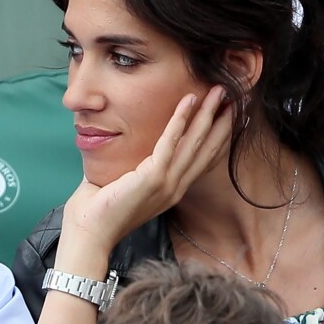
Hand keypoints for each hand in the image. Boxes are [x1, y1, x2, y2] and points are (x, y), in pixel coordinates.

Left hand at [57, 85, 231, 263]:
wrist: (90, 231)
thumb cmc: (101, 209)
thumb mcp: (128, 184)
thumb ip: (137, 166)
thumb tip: (132, 143)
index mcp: (173, 190)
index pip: (203, 160)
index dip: (219, 137)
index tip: (230, 116)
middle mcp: (176, 187)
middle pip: (207, 148)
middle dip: (222, 120)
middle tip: (233, 96)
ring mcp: (168, 183)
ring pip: (195, 142)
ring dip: (208, 114)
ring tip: (217, 91)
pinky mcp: (153, 177)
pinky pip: (170, 142)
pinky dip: (180, 119)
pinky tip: (189, 100)